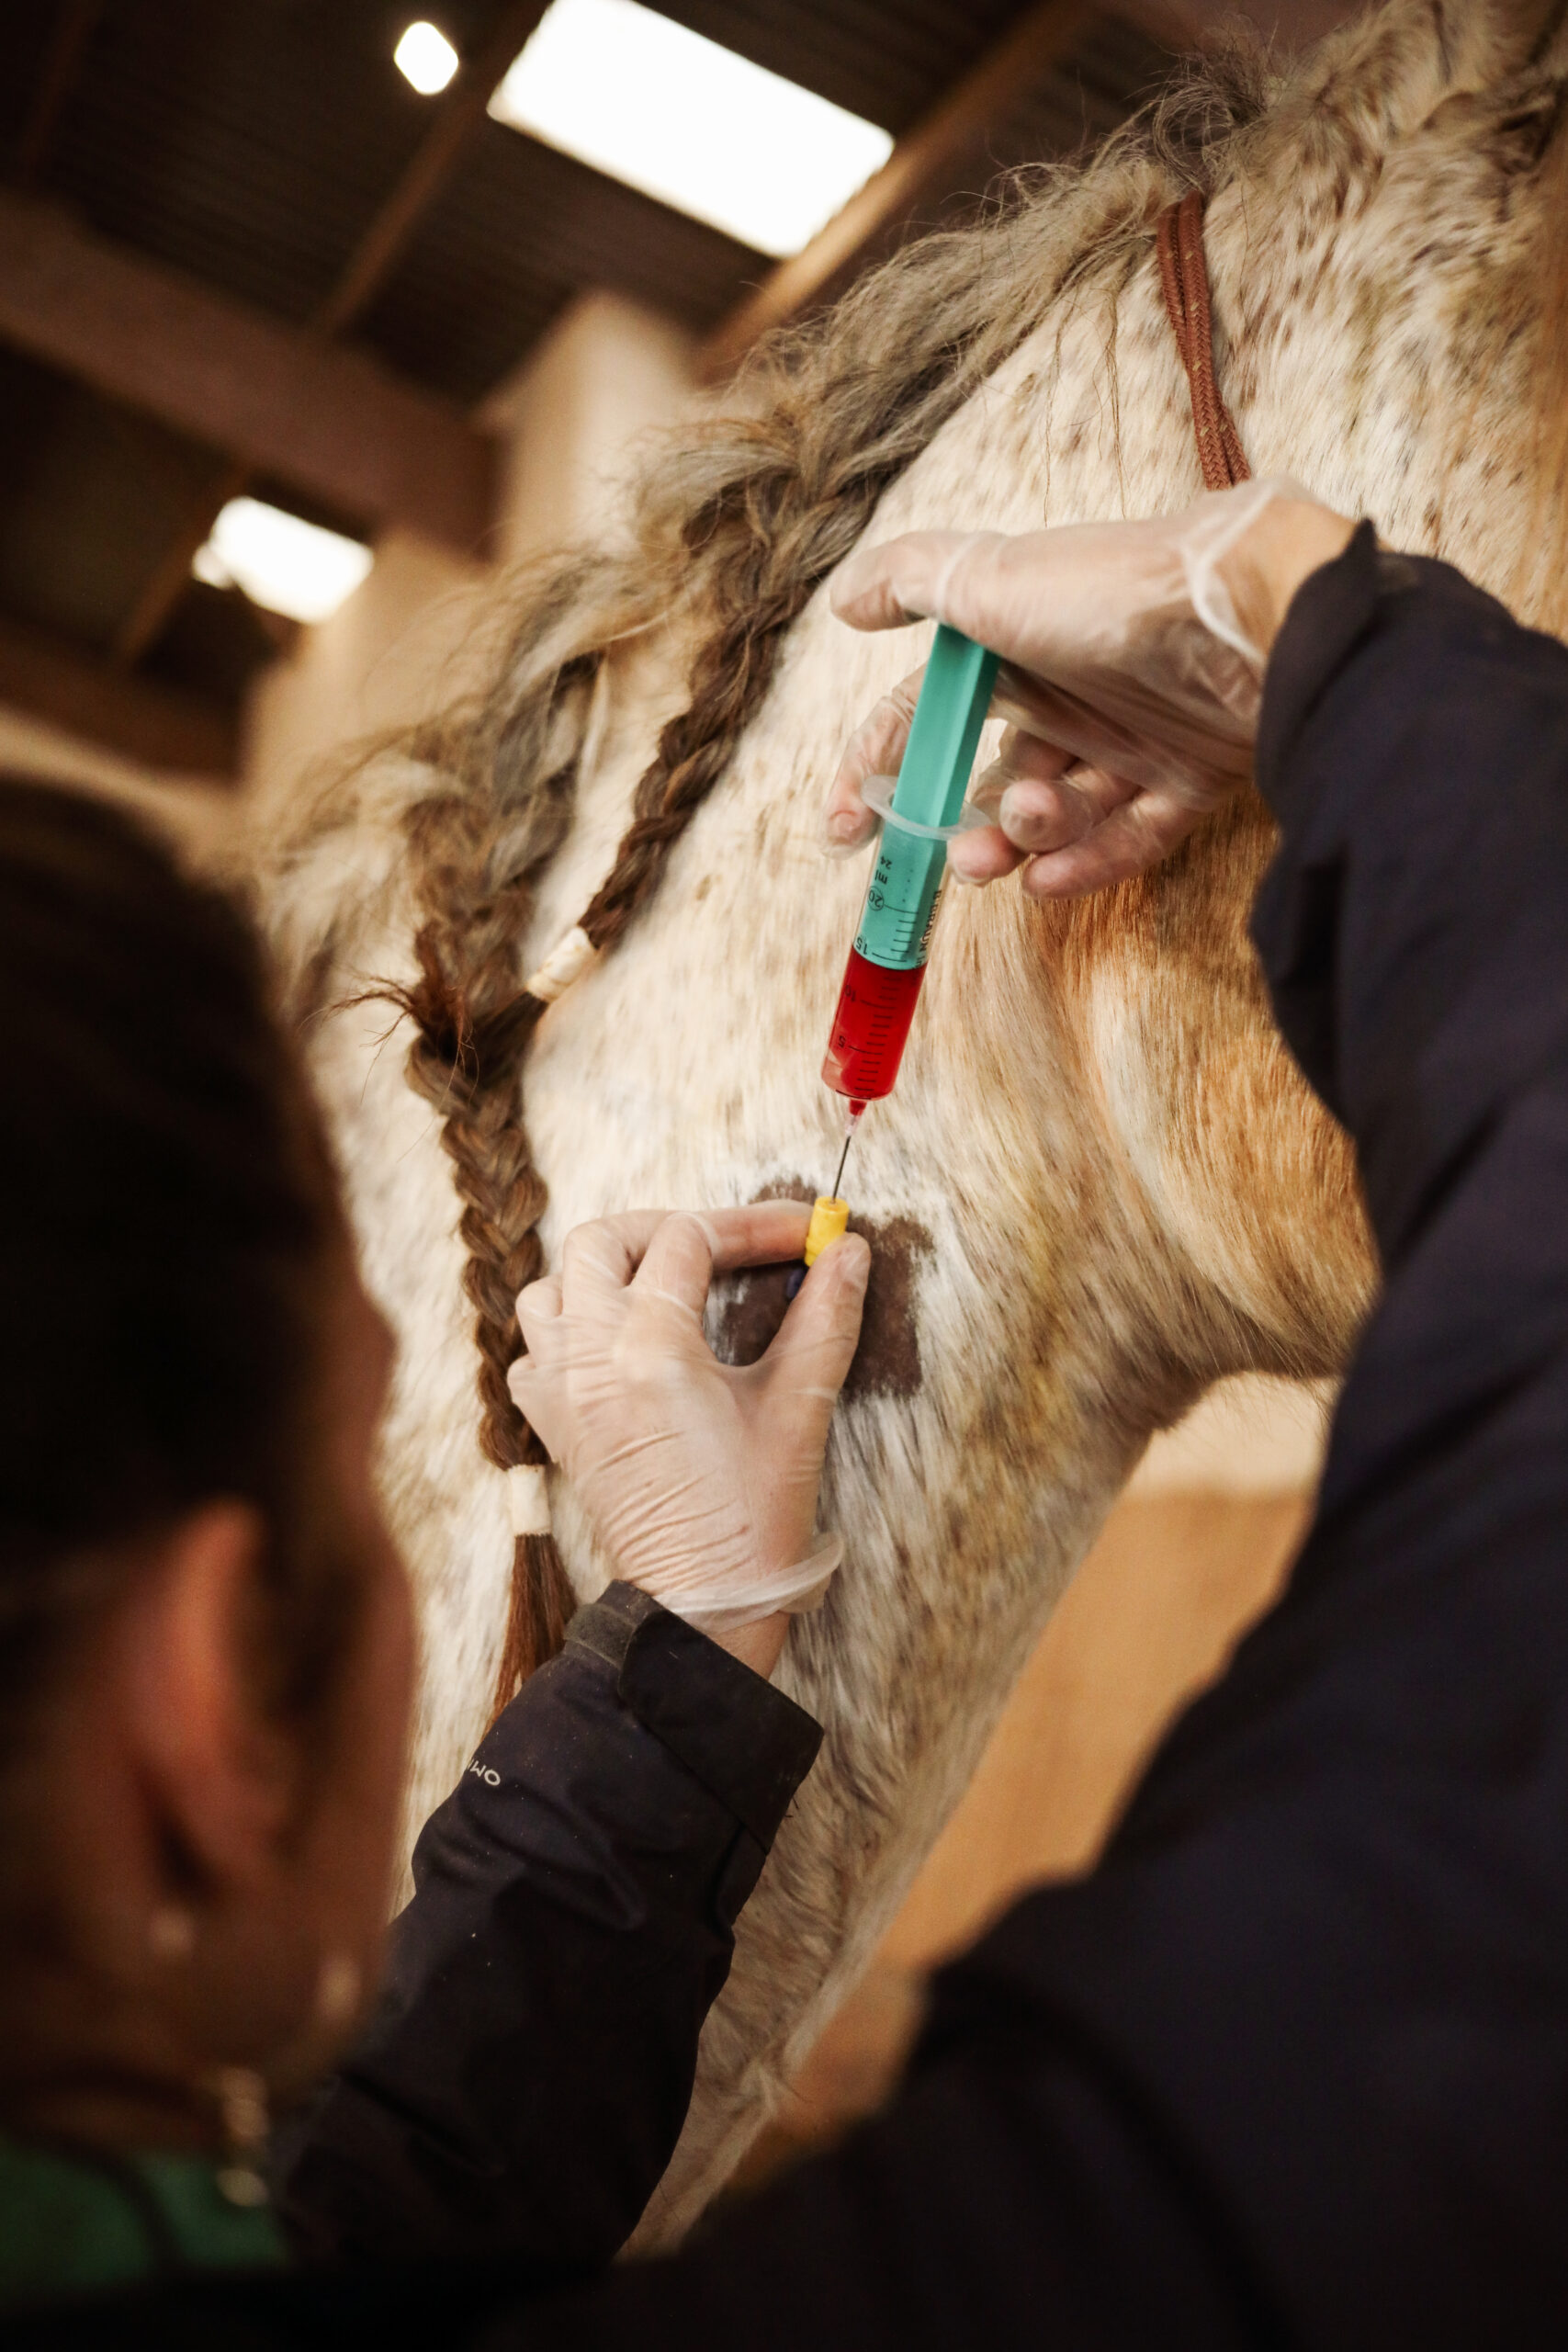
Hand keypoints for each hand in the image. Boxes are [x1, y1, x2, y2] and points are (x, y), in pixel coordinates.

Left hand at [508, 1205, 869, 1677]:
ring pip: (556, 1285)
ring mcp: (561, 1391)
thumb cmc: (752, 1520)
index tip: (805, 1234)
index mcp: (649, 1348)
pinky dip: (571, 1325)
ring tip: (671, 1280)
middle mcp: (589, 1358)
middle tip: (732, 1244)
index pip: (692, 1240)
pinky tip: (621, 1341)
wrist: (702, 1607)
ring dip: (610, 1267)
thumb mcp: (799, 1410)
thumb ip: (824, 1319)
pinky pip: (536, 1346)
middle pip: (605, 1239)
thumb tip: (848, 1252)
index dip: (755, 1225)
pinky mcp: (554, 1424)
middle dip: (672, 1226)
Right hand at [826, 479, 1355, 898]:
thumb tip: (843, 600)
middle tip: (966, 858)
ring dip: (1028, 840)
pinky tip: (1052, 882)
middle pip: (999, 777)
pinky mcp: (1194, 775)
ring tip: (1025, 841)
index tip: (849, 828)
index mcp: (1018, 642)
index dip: (882, 765)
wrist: (1245, 616)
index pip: (930, 713)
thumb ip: (906, 581)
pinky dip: (1091, 863)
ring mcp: (1135, 736)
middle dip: (970, 825)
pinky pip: (1131, 835)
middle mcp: (1073, 690)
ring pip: (1062, 812)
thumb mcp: (986, 577)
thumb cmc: (1110, 592)